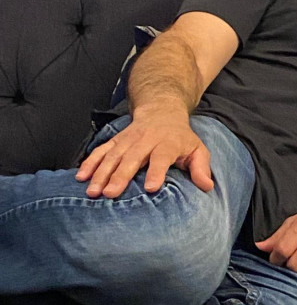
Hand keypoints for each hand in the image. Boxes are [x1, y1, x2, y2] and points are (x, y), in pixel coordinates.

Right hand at [75, 107, 212, 197]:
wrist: (162, 110)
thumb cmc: (181, 138)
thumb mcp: (197, 149)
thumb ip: (201, 167)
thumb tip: (207, 186)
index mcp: (168, 143)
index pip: (162, 157)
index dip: (156, 171)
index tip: (151, 187)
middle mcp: (146, 140)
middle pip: (132, 158)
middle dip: (120, 176)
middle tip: (111, 194)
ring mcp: (128, 139)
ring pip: (113, 155)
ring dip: (101, 173)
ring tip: (92, 192)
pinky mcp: (116, 140)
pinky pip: (101, 150)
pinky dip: (90, 162)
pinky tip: (81, 177)